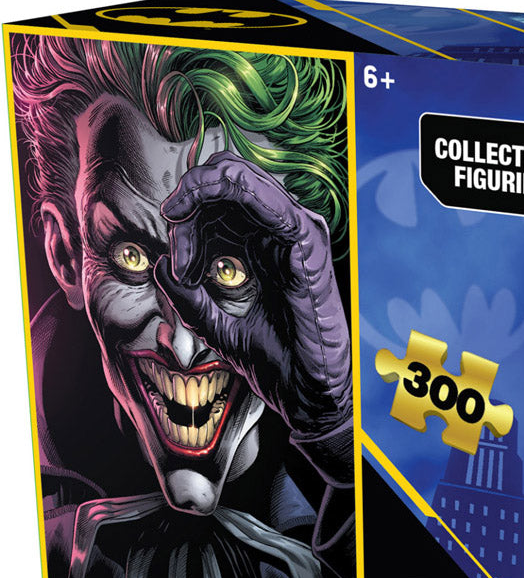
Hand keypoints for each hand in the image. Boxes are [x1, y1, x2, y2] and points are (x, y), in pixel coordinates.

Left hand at [155, 151, 350, 438]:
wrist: (304, 395)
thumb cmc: (274, 364)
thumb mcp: (216, 326)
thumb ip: (187, 297)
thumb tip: (159, 267)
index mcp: (264, 250)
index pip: (219, 205)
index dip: (187, 220)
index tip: (174, 263)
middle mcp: (281, 238)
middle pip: (228, 184)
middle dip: (190, 201)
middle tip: (176, 242)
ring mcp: (298, 240)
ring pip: (246, 182)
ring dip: (202, 193)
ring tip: (180, 220)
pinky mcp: (310, 250)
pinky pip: (276, 204)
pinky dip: (238, 191)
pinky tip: (206, 199)